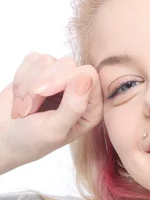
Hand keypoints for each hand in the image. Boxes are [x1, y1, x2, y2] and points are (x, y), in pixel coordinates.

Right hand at [0, 53, 102, 173]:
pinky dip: (21, 78)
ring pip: (47, 60)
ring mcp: (60, 78)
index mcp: (91, 107)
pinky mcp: (42, 70)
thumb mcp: (55, 129)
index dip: (64, 78)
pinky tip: (21, 97)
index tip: (42, 92)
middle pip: (68, 64)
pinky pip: (32, 59)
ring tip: (25, 108)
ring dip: (28, 85)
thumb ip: (74, 106)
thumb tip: (86, 78)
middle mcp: (79, 90)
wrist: (5, 138)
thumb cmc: (32, 141)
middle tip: (29, 109)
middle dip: (41, 84)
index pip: (88, 75)